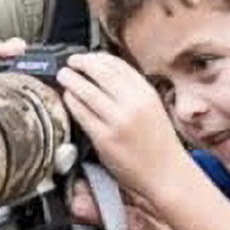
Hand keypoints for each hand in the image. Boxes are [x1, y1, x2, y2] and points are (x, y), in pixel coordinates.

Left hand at [56, 53, 192, 199]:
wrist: (166, 172)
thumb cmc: (158, 142)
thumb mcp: (152, 108)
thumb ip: (132, 92)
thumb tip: (103, 74)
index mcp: (146, 93)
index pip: (117, 65)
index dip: (97, 57)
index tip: (86, 56)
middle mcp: (133, 104)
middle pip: (100, 73)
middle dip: (81, 63)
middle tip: (70, 61)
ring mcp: (118, 121)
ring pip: (87, 91)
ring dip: (72, 80)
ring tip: (63, 76)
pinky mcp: (105, 139)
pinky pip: (82, 114)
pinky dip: (72, 102)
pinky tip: (67, 98)